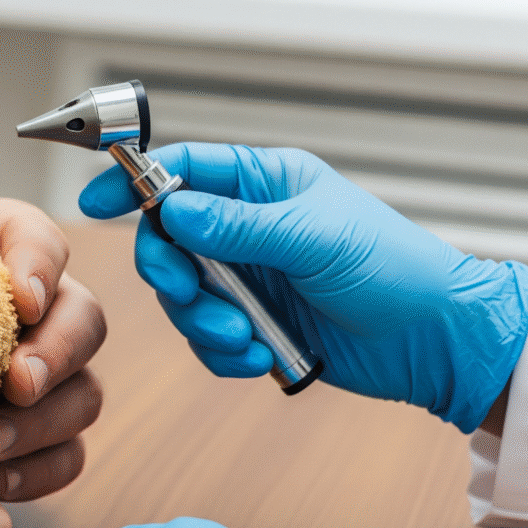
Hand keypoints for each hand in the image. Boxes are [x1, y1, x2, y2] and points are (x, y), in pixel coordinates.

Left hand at [0, 199, 105, 499]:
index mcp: (2, 252)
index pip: (40, 239)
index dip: (41, 266)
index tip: (23, 298)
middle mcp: (46, 311)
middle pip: (85, 320)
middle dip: (57, 354)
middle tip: (17, 383)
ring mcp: (55, 377)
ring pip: (84, 395)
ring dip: (42, 423)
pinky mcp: (49, 435)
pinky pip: (67, 456)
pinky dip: (36, 472)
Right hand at [80, 144, 527, 432]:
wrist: (433, 342)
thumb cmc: (393, 269)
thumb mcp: (312, 238)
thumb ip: (235, 224)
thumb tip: (170, 206)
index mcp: (262, 184)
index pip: (182, 170)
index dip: (133, 183)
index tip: (94, 203)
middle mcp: (245, 228)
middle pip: (168, 240)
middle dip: (172, 273)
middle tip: (191, 292)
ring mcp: (247, 278)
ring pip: (182, 297)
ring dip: (203, 323)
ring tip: (245, 336)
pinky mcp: (251, 323)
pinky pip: (206, 338)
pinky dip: (223, 353)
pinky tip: (259, 356)